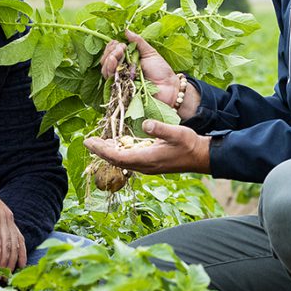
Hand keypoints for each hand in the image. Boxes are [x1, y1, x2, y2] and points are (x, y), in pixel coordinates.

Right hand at [0, 162, 25, 268]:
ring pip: (8, 245)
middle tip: (7, 278)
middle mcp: (8, 218)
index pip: (18, 239)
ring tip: (0, 276)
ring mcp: (2, 218)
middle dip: (12, 263)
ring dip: (4, 263)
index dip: (20, 254)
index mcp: (6, 218)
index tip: (19, 268)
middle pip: (15, 245)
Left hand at [83, 119, 211, 174]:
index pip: (117, 157)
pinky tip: (118, 143)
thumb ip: (160, 129)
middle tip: (88, 141)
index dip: (101, 150)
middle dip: (101, 151)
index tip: (89, 142)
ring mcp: (148, 166)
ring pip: (122, 161)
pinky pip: (130, 159)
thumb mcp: (176, 133)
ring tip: (98, 141)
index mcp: (147, 159)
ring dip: (109, 152)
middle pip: (116, 160)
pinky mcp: (151, 163)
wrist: (202, 157)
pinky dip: (120, 151)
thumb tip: (145, 123)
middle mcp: (144, 166)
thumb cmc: (190, 144)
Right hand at [99, 31, 193, 119]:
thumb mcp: (150, 52)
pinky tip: (113, 63)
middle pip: (106, 59)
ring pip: (105, 69)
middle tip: (120, 49)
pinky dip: (109, 69)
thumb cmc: (161, 70)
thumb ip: (138, 42)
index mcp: (127, 59)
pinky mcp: (120, 89)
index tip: (121, 44)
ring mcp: (120, 79)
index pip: (112, 51)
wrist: (168, 87)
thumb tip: (125, 30)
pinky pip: (109, 80)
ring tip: (117, 55)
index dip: (113, 46)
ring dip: (108, 59)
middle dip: (110, 51)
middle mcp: (122, 69)